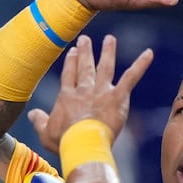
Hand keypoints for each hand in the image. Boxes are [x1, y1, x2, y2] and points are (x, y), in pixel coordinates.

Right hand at [29, 34, 152, 152]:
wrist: (82, 144)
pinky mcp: (117, 97)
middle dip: (86, 52)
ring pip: (105, 67)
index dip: (71, 62)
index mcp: (67, 97)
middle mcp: (84, 90)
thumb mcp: (45, 133)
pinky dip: (141, 65)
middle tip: (86, 39)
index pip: (69, 75)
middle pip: (85, 67)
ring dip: (108, 52)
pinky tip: (149, 53)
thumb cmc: (64, 142)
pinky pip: (131, 78)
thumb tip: (33, 114)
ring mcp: (101, 91)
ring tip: (110, 39)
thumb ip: (39, 121)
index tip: (73, 52)